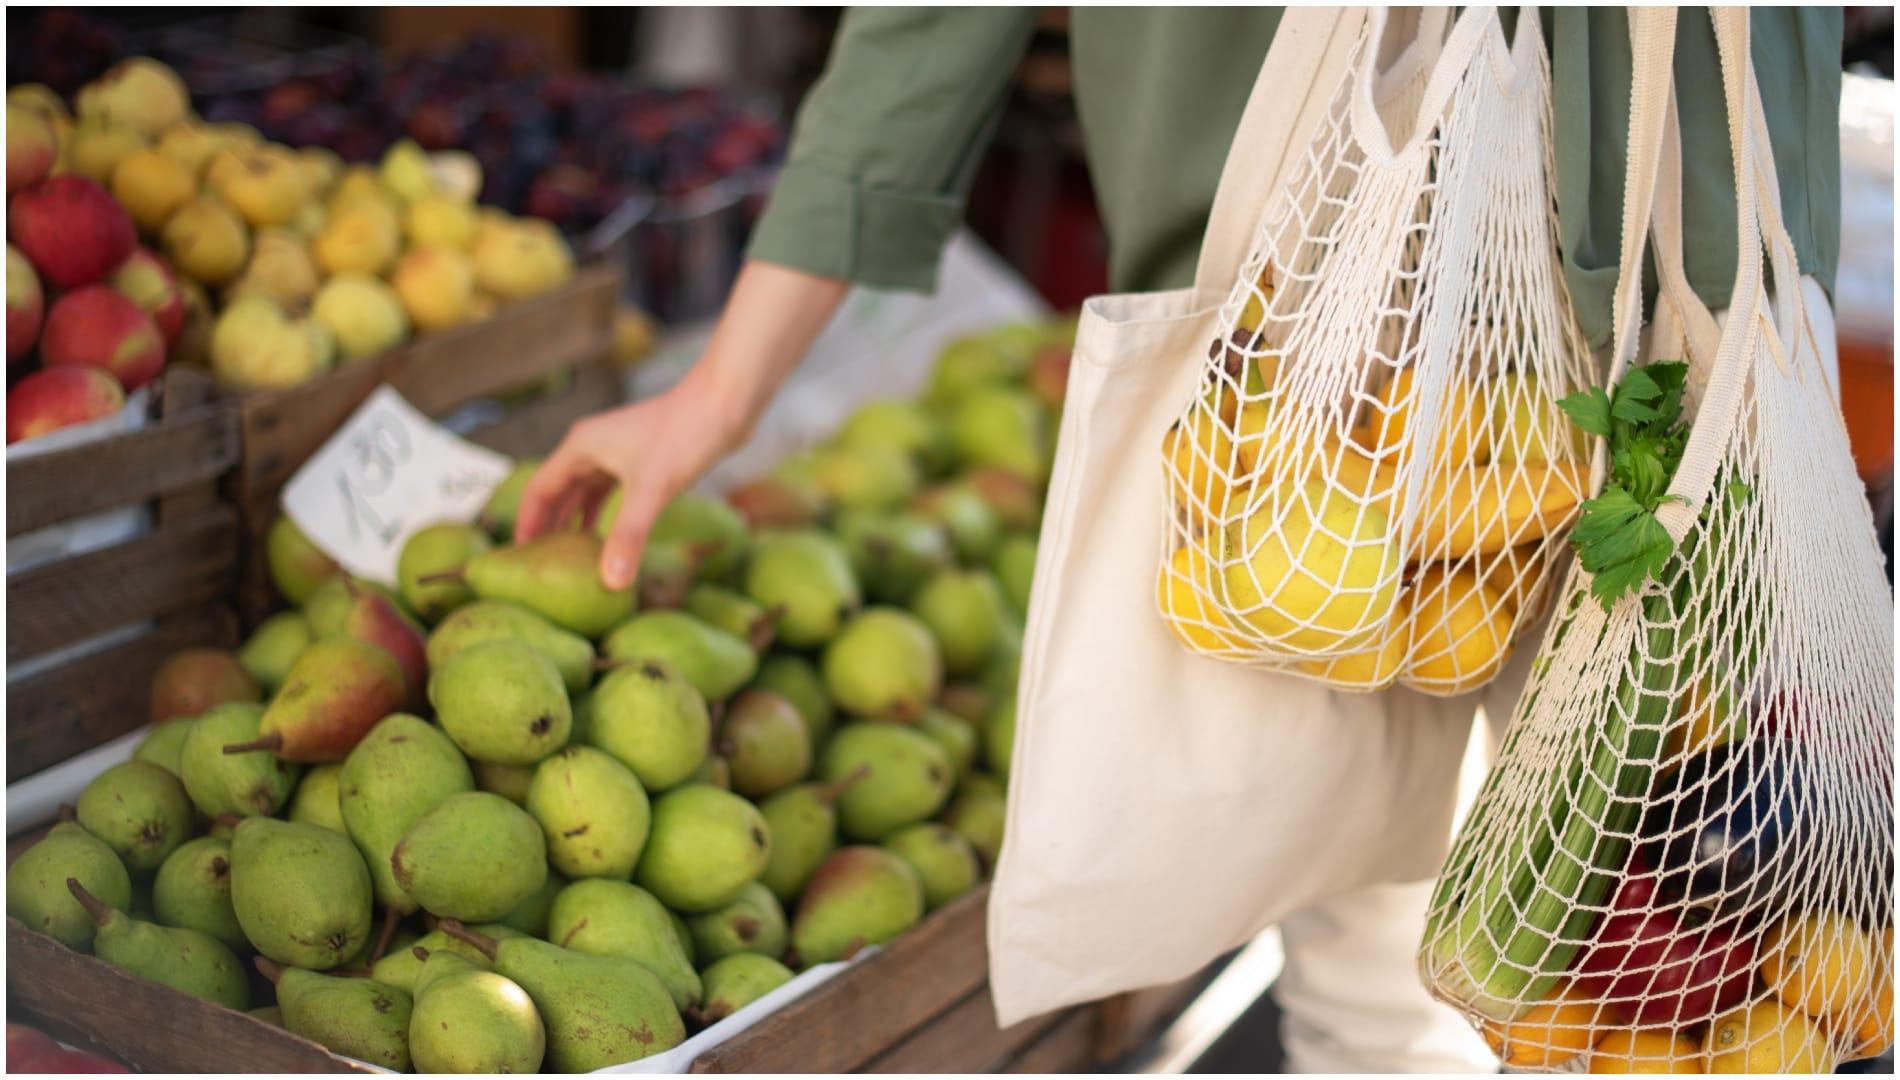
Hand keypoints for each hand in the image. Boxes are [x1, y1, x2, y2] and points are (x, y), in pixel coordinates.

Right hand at [513, 261, 850, 589]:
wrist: (727, 401)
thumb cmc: (688, 435)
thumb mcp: (654, 490)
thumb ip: (629, 535)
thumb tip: (610, 582)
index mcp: (581, 447)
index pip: (539, 492)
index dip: (526, 527)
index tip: (516, 562)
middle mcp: (592, 446)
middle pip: (557, 493)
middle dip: (546, 529)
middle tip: (536, 569)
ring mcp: (616, 451)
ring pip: (582, 493)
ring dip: (573, 523)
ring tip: (566, 561)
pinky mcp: (640, 458)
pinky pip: (608, 491)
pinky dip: (601, 515)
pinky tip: (606, 539)